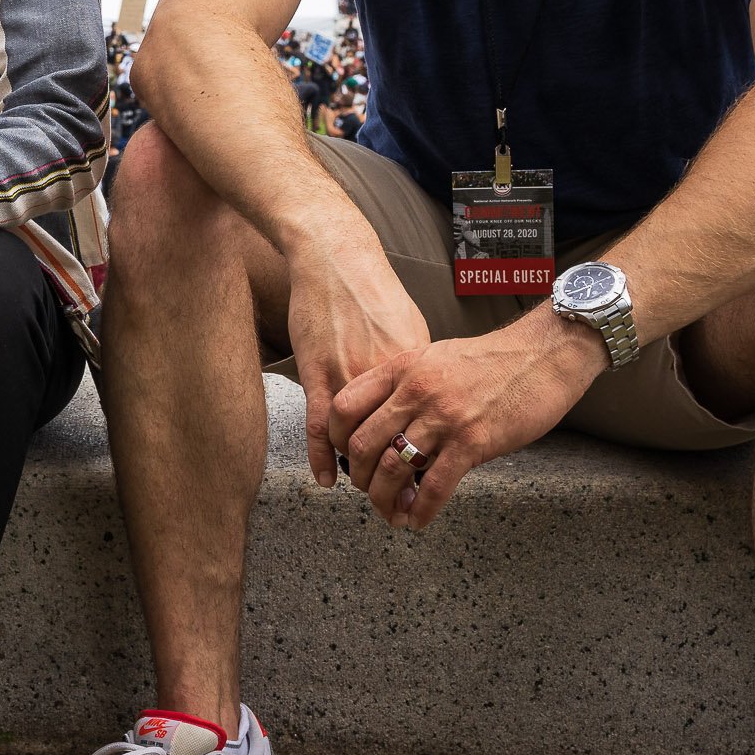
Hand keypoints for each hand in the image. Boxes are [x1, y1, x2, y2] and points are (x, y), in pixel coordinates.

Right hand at [281, 245, 429, 487]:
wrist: (338, 259)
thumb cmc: (373, 290)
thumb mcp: (411, 328)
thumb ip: (422, 366)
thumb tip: (436, 392)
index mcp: (415, 370)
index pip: (425, 428)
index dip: (425, 458)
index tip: (426, 478)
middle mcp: (388, 380)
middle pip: (394, 440)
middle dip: (395, 473)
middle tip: (395, 494)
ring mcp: (351, 378)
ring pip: (357, 440)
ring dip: (359, 469)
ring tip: (364, 484)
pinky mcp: (319, 375)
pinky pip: (322, 428)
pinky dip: (323, 458)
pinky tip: (327, 479)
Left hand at [331, 309, 607, 529]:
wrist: (544, 355)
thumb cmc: (493, 360)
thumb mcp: (435, 358)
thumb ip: (407, 387)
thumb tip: (386, 425)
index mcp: (402, 368)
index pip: (344, 406)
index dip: (333, 438)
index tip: (342, 457)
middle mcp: (415, 391)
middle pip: (362, 444)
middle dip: (359, 476)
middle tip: (367, 489)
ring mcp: (443, 417)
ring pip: (393, 469)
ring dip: (384, 499)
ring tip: (390, 512)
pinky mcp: (472, 441)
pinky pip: (434, 486)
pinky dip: (421, 510)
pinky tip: (417, 521)